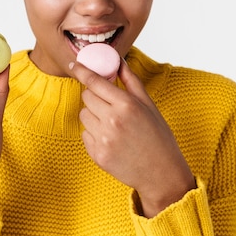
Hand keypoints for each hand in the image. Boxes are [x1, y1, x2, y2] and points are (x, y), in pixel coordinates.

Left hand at [69, 58, 194, 216]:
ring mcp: (103, 139)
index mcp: (127, 105)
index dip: (82, 71)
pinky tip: (112, 140)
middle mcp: (113, 120)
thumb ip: (131, 80)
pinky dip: (94, 134)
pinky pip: (85, 134)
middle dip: (94, 96)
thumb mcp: (148, 105)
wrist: (161, 174)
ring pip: (83, 115)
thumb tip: (117, 60)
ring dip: (93, 116)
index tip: (74, 64)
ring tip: (113, 126)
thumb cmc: (158, 137)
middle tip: (109, 105)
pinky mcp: (97, 155)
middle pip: (86, 96)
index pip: (95, 82)